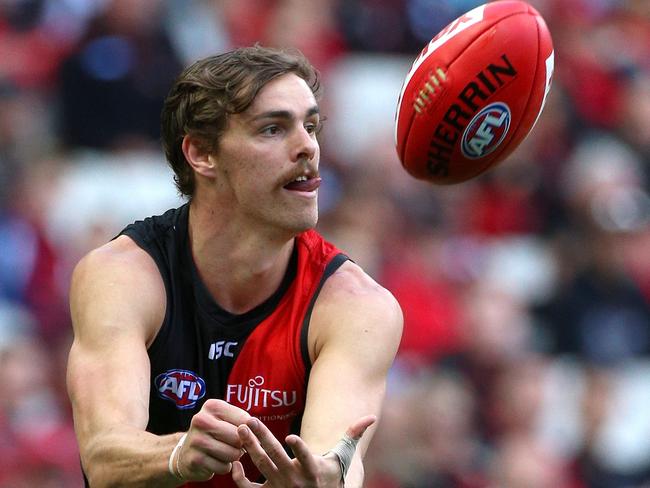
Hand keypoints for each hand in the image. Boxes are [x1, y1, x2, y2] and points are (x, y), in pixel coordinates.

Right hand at [174, 399, 250, 480]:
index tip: (245, 433)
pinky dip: (225, 467)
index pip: (245, 420)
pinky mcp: (195, 460)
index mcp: (212, 406)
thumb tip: (257, 434)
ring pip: (233, 454)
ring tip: (224, 452)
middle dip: (240, 445)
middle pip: (239, 437)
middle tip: (232, 444)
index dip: (251, 430)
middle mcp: (202, 420)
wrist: (186, 452)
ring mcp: (197, 440)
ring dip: (233, 457)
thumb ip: (243, 422)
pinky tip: (216, 461)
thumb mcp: (225, 420)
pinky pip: (224, 467)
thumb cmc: (214, 433)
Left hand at [231, 415, 375, 486]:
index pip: (307, 459)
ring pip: (261, 466)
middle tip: (250, 420)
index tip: (291, 436)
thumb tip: (371, 417)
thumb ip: (353, 435)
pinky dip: (239, 479)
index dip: (299, 449)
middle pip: (276, 457)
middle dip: (262, 438)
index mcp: (314, 470)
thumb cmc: (332, 476)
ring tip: (241, 429)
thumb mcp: (343, 457)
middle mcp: (295, 480)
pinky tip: (235, 463)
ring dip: (250, 447)